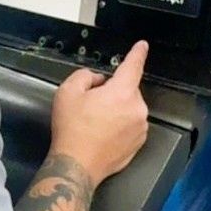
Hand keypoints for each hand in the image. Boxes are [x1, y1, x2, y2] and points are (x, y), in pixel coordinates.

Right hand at [49, 41, 148, 186]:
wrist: (77, 164)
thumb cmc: (72, 129)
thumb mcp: (68, 92)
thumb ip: (86, 76)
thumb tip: (98, 80)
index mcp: (122, 93)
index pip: (134, 66)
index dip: (138, 54)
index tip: (142, 46)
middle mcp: (137, 109)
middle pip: (128, 90)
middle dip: (113, 92)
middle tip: (91, 105)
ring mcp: (140, 128)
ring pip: (129, 108)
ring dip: (117, 110)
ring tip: (95, 123)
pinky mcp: (138, 144)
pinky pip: (130, 125)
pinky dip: (120, 126)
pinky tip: (102, 134)